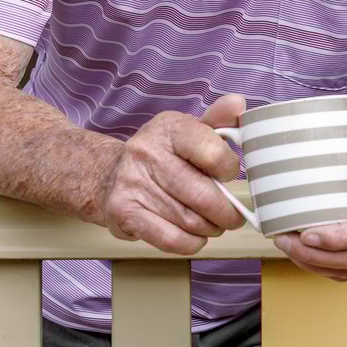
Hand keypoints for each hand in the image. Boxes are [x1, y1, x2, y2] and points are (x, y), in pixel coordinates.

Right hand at [92, 94, 247, 253]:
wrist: (108, 175)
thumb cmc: (160, 155)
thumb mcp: (188, 131)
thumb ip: (218, 119)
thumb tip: (238, 104)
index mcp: (168, 127)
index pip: (213, 151)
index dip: (229, 169)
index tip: (227, 175)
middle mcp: (147, 152)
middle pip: (203, 195)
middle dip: (226, 212)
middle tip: (232, 216)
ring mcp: (132, 183)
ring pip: (190, 221)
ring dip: (210, 228)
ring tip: (212, 224)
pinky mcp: (124, 213)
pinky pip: (171, 238)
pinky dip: (191, 242)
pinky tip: (194, 236)